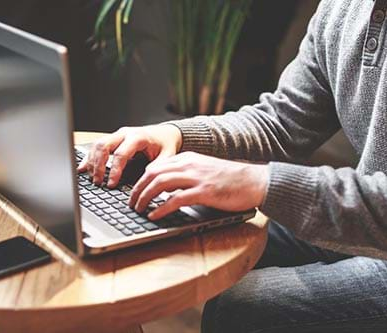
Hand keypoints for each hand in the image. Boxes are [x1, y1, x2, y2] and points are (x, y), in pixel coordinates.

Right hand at [77, 124, 181, 187]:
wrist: (165, 133)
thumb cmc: (165, 144)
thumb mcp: (167, 156)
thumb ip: (156, 168)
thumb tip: (144, 181)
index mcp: (137, 137)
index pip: (120, 154)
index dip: (114, 170)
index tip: (111, 184)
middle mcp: (124, 134)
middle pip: (103, 146)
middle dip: (98, 165)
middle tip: (98, 182)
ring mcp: (117, 135)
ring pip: (97, 145)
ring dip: (92, 162)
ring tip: (93, 179)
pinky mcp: (113, 139)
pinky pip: (97, 146)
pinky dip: (89, 157)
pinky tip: (83, 168)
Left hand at [128, 152, 268, 219]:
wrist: (255, 181)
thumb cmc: (230, 179)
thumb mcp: (203, 170)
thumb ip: (185, 175)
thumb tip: (165, 189)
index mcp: (187, 158)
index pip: (155, 166)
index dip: (140, 180)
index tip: (134, 192)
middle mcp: (189, 165)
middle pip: (152, 174)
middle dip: (137, 189)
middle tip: (130, 202)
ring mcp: (196, 177)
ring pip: (159, 184)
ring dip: (144, 198)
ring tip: (137, 209)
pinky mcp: (204, 192)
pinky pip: (175, 199)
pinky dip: (160, 208)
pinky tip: (154, 216)